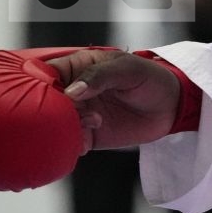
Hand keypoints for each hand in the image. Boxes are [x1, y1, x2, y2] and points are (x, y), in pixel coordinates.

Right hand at [48, 49, 184, 149]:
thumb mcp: (128, 69)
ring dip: (66, 128)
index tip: (47, 93)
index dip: (40, 83)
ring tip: (92, 123)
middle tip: (72, 112)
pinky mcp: (89, 135)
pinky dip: (74, 144)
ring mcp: (80, 114)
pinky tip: (87, 140)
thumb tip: (74, 90)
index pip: (47, 73)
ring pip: (56, 124)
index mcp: (78, 67)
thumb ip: (100, 76)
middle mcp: (74, 91)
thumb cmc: (151, 79)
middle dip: (52, 110)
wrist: (171, 106)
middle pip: (47, 102)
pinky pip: (72, 142)